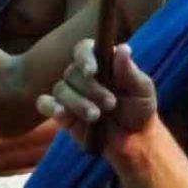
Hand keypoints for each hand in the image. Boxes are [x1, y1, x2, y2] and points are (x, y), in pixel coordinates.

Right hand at [36, 40, 156, 156]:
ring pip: (61, 89)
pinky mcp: (61, 112)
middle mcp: (81, 74)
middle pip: (72, 72)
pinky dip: (50, 107)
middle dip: (91, 90)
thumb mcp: (142, 90)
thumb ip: (130, 71)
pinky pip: (44, 104)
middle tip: (111, 104)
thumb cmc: (139, 108)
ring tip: (96, 117)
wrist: (133, 139)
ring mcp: (70, 93)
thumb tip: (123, 48)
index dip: (85, 57)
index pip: (84, 49)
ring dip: (78, 103)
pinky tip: (62, 114)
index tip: (93, 72)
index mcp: (100, 61)